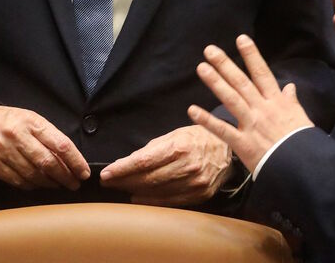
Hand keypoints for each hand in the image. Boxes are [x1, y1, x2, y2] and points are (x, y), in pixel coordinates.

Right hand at [0, 104, 89, 189]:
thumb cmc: (6, 121)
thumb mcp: (28, 118)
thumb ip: (47, 135)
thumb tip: (69, 158)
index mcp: (31, 121)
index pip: (61, 144)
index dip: (75, 161)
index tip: (84, 172)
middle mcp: (17, 135)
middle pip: (48, 162)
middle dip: (65, 176)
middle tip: (74, 184)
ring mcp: (2, 150)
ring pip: (32, 174)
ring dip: (49, 183)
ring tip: (57, 185)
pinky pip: (16, 180)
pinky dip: (30, 185)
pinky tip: (37, 185)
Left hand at [100, 125, 231, 205]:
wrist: (228, 149)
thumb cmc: (198, 138)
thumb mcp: (175, 134)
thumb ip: (152, 149)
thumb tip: (128, 162)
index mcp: (179, 147)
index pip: (143, 162)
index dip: (122, 169)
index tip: (106, 174)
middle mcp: (188, 166)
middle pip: (147, 179)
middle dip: (124, 181)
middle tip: (109, 182)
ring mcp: (195, 183)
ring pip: (157, 192)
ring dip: (135, 192)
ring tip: (122, 188)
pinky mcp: (200, 194)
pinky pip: (170, 201)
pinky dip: (152, 201)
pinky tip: (139, 198)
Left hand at [188, 35, 313, 174]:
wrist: (302, 166)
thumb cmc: (302, 142)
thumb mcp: (300, 117)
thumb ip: (292, 101)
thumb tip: (289, 87)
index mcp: (277, 102)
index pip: (262, 73)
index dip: (252, 55)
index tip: (241, 39)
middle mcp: (262, 109)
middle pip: (241, 82)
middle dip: (225, 64)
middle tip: (210, 49)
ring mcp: (252, 125)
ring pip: (231, 99)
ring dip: (215, 83)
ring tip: (201, 68)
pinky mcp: (243, 143)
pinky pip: (222, 130)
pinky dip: (207, 120)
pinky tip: (192, 110)